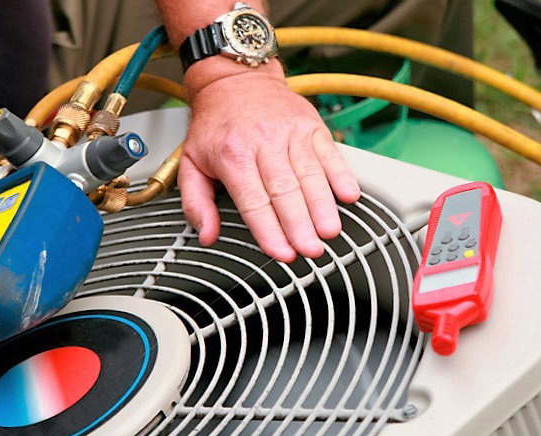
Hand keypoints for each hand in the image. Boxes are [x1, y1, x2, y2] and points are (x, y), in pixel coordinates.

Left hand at [179, 58, 360, 261]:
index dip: (269, 230)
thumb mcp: (190, 161)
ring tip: (330, 231)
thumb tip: (206, 234)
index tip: (281, 253)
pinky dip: (342, 175)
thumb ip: (196, 202)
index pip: (254, 201)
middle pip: (286, 191)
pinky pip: (330, 153)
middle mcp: (264, 142)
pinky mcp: (311, 126)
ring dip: (323, 207)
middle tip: (311, 250)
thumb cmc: (215, 124)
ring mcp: (291, 133)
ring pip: (310, 175)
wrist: (234, 78)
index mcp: (233, 154)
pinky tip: (349, 196)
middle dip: (300, 225)